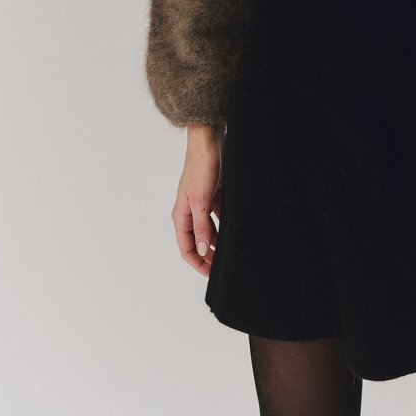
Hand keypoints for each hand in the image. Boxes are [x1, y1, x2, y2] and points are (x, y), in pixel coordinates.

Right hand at [172, 129, 223, 277]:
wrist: (209, 141)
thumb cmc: (201, 167)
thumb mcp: (201, 201)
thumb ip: (201, 227)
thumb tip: (201, 251)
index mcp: (181, 215)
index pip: (186, 248)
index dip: (197, 263)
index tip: (211, 274)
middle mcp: (189, 211)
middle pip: (198, 241)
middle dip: (208, 255)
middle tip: (222, 267)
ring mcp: (202, 203)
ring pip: (209, 230)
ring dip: (216, 242)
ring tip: (230, 252)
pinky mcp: (213, 195)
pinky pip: (218, 216)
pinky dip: (224, 225)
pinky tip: (234, 231)